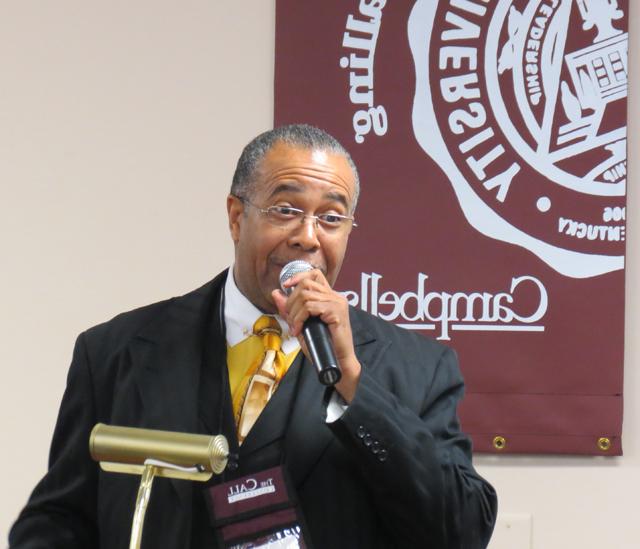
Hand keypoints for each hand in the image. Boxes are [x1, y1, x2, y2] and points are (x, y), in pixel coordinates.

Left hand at [271, 269, 360, 402]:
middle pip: (306, 284)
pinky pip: (310, 307)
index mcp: (330, 297)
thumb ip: (290, 309)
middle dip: (291, 301)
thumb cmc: (323, 346)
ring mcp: (338, 303)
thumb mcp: (302, 325)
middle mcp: (336, 297)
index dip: (298, 276)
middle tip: (290, 319)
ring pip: (306, 296)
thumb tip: (276, 293)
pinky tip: (299, 329)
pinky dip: (299, 319)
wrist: (338, 362)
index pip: (315, 274)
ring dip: (294, 312)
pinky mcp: (337, 312)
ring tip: (295, 326)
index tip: (286, 285)